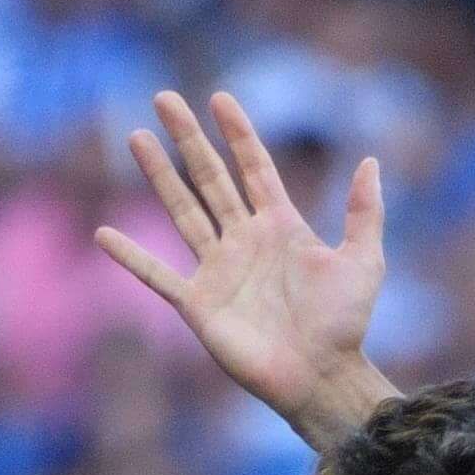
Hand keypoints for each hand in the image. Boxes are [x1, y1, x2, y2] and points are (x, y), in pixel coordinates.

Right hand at [96, 91, 389, 445]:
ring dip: (159, 174)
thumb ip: (365, 212)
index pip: (254, 167)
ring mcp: (219, 270)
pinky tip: (103, 234)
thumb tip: (371, 162)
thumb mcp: (365, 261)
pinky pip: (157, 274)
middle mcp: (244, 241)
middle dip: (188, 138)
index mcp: (281, 226)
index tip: (219, 99)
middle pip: (210, 177)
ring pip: (182, 210)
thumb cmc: (345, 325)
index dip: (238, 133)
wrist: (322, 377)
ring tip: (137, 137)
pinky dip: (131, 256)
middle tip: (164, 97)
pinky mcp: (199, 303)